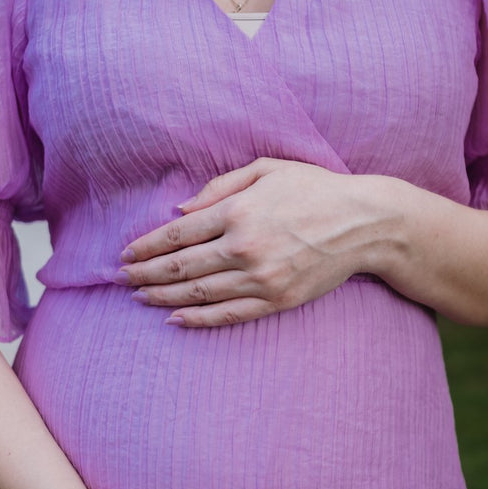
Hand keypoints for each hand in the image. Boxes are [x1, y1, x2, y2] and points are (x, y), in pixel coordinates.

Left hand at [117, 158, 390, 325]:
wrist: (365, 223)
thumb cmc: (315, 189)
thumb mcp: (267, 169)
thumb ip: (219, 187)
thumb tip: (179, 211)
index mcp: (238, 212)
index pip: (178, 235)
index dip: (146, 247)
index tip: (126, 255)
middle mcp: (244, 247)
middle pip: (181, 266)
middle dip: (146, 274)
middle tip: (122, 280)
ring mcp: (261, 278)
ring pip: (199, 293)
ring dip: (163, 297)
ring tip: (140, 298)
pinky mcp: (277, 300)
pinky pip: (229, 314)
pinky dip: (199, 318)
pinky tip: (176, 319)